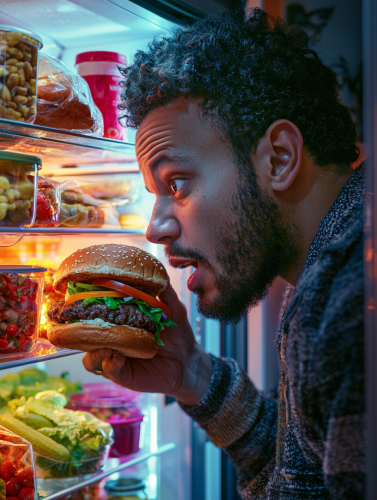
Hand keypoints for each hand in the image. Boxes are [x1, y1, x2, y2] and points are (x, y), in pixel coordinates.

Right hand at [82, 282, 212, 405]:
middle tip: (88, 321)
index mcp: (120, 322)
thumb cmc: (177, 334)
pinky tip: (117, 357)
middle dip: (82, 330)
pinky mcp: (121, 374)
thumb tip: (161, 273)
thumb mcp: (172, 310)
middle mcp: (113, 340)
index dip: (88, 307)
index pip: (97, 314)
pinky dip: (110, 364)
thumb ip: (166, 293)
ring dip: (94, 351)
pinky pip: (108, 370)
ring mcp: (115, 358)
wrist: (187, 361)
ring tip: (106, 345)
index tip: (87, 296)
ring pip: (90, 358)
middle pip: (86, 337)